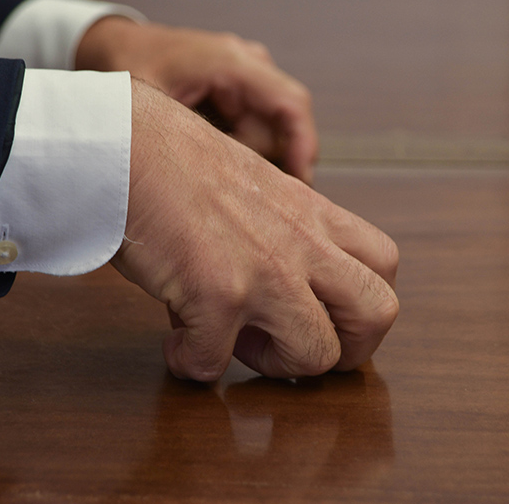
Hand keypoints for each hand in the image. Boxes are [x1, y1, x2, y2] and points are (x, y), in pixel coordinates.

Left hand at [76, 18, 317, 182]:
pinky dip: (237, 149)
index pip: (290, 104)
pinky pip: (255, 129)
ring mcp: (249, 75)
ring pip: (268, 134)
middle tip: (213, 177)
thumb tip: (225, 179)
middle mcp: (249, 64)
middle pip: (280, 128)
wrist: (117, 45)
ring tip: (198, 156)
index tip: (301, 186)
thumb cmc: (129, 68)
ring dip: (242, 157)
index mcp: (231, 61)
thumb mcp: (151, 106)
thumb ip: (189, 138)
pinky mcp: (243, 89)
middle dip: (256, 161)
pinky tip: (205, 150)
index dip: (303, 147)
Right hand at [110, 80, 398, 380]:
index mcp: (311, 212)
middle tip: (293, 346)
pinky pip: (215, 363)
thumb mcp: (253, 186)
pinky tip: (174, 340)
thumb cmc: (174, 161)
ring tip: (232, 340)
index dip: (358, 304)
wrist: (125, 145)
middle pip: (378, 312)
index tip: (317, 315)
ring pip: (317, 355)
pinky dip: (191, 362)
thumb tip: (268, 293)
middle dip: (345, 349)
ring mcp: (265, 270)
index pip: (383, 265)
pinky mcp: (217, 294)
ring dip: (273, 364)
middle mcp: (301, 242)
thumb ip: (277, 232)